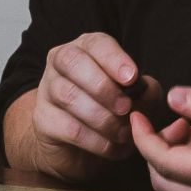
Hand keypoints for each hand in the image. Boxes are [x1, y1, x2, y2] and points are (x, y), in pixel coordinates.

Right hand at [21, 32, 163, 182]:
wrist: (77, 145)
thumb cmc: (109, 110)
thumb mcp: (134, 96)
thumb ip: (146, 91)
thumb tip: (147, 90)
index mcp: (85, 48)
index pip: (96, 43)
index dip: (114, 59)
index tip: (132, 78)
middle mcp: (61, 63)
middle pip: (72, 62)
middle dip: (103, 86)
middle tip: (125, 108)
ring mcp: (47, 90)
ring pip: (68, 95)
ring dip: (102, 118)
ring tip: (123, 133)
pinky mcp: (43, 119)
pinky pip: (69, 127)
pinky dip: (95, 140)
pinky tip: (111, 147)